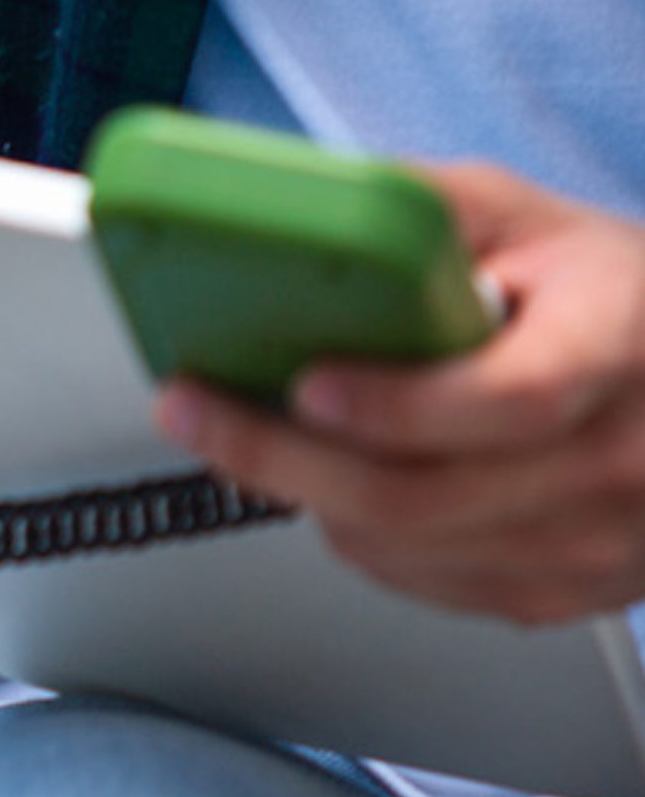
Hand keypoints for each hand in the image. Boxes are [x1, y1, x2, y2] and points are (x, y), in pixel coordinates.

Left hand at [157, 162, 644, 624]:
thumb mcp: (523, 218)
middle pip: (425, 495)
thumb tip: (297, 204)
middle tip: (193, 410)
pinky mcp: (565, 592)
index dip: (397, 404)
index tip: (306, 382)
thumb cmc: (609, 295)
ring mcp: (597, 541)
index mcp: (619, 343)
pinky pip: (425, 581)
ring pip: (407, 548)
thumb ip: (420, 208)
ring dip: (304, 493)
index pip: (511, 398)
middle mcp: (620, 457)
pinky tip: (331, 480)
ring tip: (245, 433)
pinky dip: (354, 534)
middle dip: (279, 454)